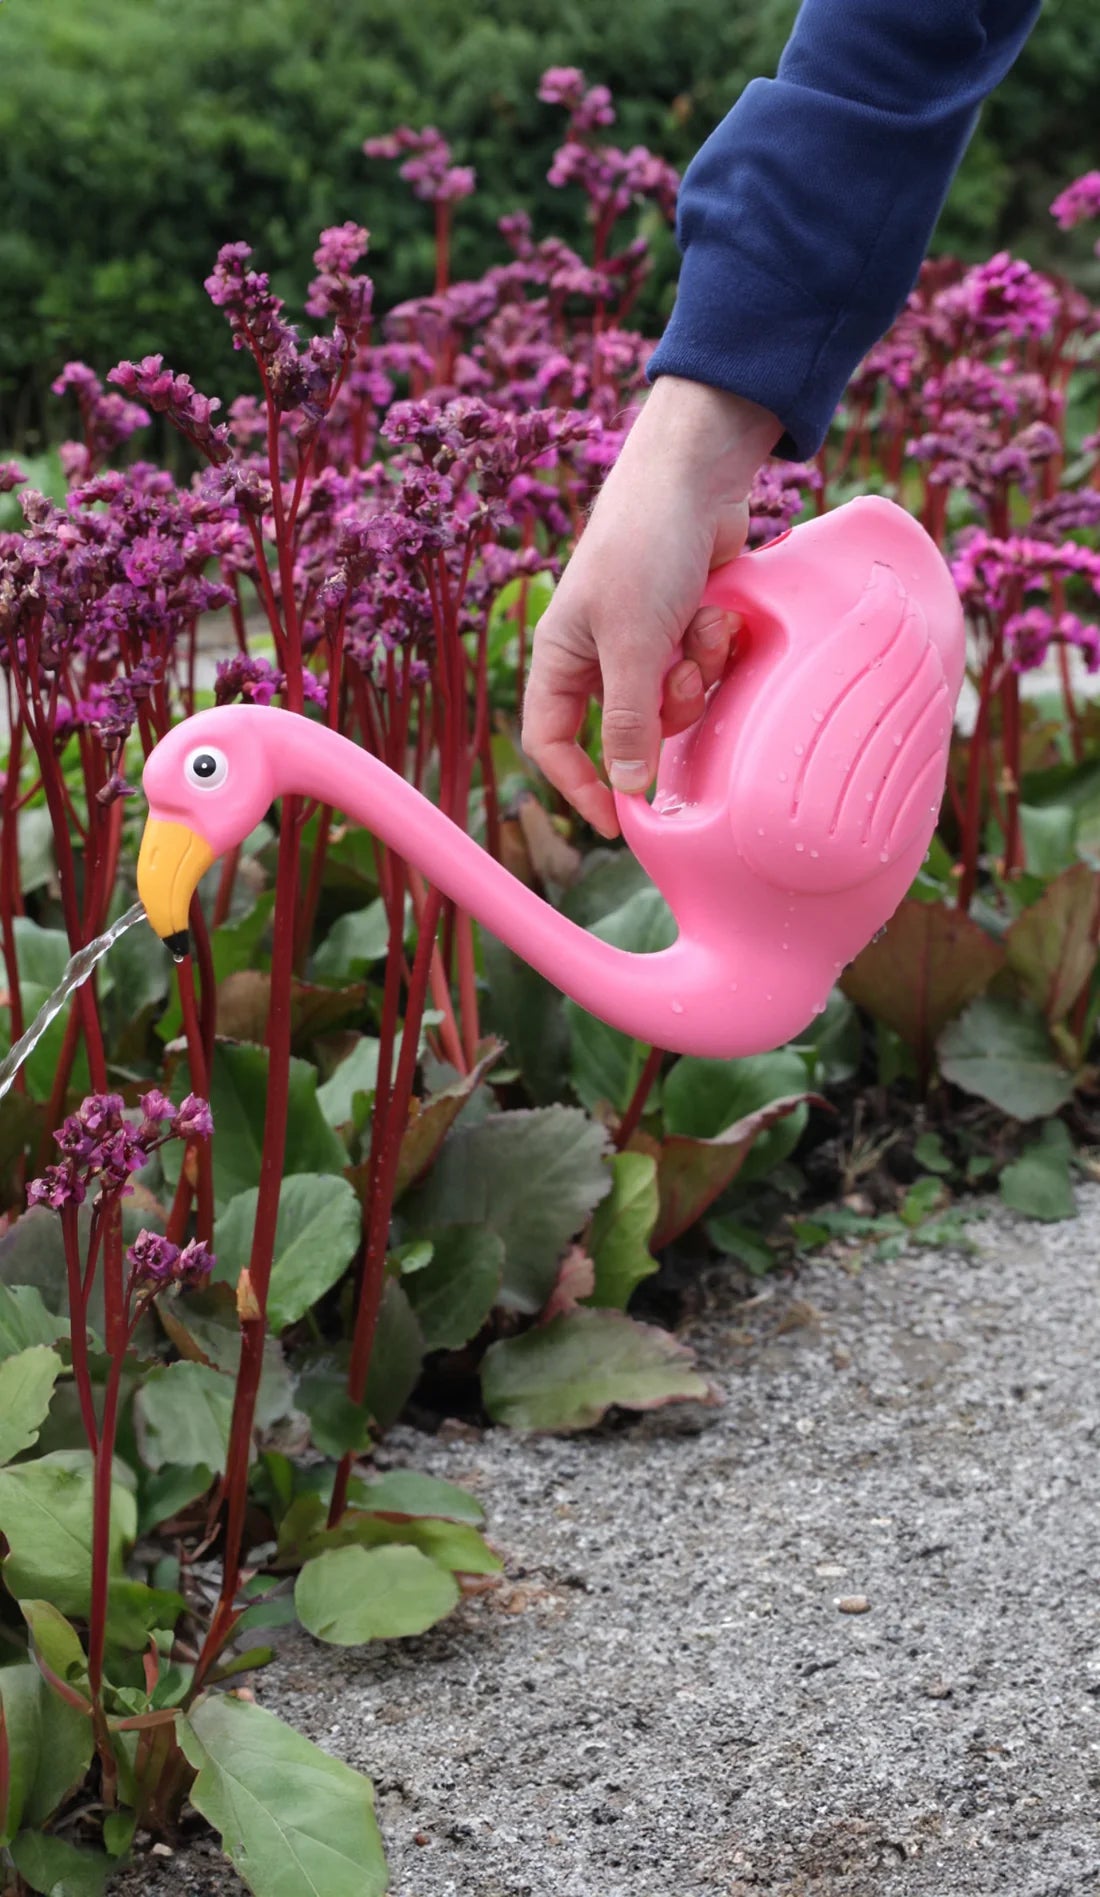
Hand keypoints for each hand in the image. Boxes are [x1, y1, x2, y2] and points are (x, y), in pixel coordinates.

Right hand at [522, 376, 779, 836]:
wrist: (698, 476)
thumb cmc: (644, 548)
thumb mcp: (632, 642)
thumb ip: (627, 720)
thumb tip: (626, 788)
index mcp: (562, 656)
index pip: (552, 742)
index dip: (579, 785)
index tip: (618, 821)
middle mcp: (600, 655)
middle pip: (629, 728)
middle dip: (666, 711)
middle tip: (684, 676)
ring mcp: (647, 640)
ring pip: (675, 701)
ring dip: (698, 672)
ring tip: (704, 625)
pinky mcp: (687, 625)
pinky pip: (704, 668)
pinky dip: (716, 648)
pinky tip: (720, 611)